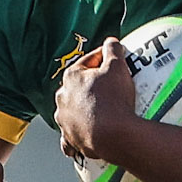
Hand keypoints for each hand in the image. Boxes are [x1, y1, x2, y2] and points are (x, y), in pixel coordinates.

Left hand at [55, 39, 141, 161]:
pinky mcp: (70, 139)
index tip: (116, 60)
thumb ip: (113, 49)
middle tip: (111, 86)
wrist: (115, 136)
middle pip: (79, 86)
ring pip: (72, 110)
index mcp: (71, 77)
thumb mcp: (118, 67)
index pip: (89, 61)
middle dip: (93, 84)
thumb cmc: (114, 100)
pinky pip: (70, 136)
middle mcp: (62, 98)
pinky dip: (77, 133)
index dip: (105, 58)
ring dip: (84, 108)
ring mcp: (64, 120)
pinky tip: (86, 133)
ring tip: (102, 109)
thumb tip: (111, 41)